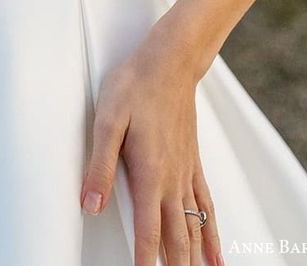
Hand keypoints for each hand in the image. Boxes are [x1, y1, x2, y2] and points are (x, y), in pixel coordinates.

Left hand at [80, 35, 223, 265]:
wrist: (171, 61)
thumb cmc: (136, 84)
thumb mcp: (107, 119)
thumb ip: (100, 165)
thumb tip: (90, 204)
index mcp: (150, 172)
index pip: (148, 230)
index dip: (144, 260)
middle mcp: (172, 179)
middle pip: (176, 238)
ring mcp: (186, 173)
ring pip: (194, 228)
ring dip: (195, 259)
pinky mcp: (192, 164)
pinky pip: (207, 207)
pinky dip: (212, 236)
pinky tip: (216, 256)